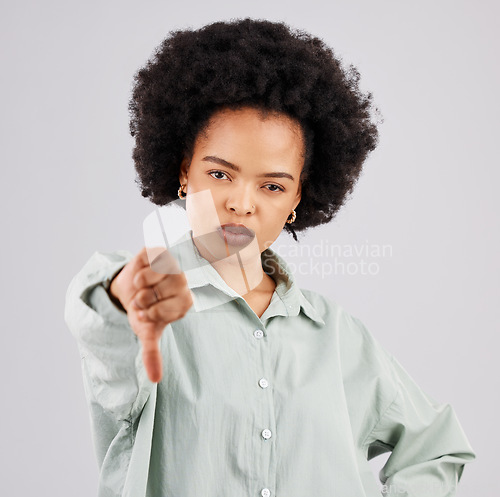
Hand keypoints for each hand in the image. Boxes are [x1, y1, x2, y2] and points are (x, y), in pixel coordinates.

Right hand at [109, 246, 193, 381]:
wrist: (132, 288)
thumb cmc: (145, 309)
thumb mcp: (147, 332)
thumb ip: (152, 353)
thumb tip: (155, 379)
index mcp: (186, 301)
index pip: (164, 312)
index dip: (148, 314)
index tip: (148, 314)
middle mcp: (184, 281)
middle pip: (152, 295)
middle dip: (141, 301)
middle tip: (144, 300)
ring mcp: (172, 263)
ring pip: (146, 278)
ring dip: (137, 286)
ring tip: (143, 287)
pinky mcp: (158, 250)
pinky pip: (140, 262)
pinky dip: (135, 271)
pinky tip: (141, 273)